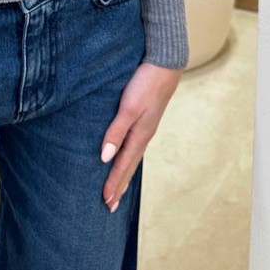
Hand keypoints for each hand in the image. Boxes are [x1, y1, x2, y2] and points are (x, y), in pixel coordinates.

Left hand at [99, 62, 181, 211]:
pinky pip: (134, 144)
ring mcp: (145, 126)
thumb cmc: (146, 84)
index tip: (105, 202)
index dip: (114, 183)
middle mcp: (143, 134)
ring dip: (124, 173)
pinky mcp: (145, 117)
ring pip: (132, 156)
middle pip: (129, 165)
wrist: (165, 63)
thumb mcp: (129, 107)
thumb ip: (116, 131)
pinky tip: (124, 155)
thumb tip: (104, 158)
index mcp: (140, 135)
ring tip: (117, 188)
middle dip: (120, 185)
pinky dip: (127, 156)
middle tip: (110, 206)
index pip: (123, 165)